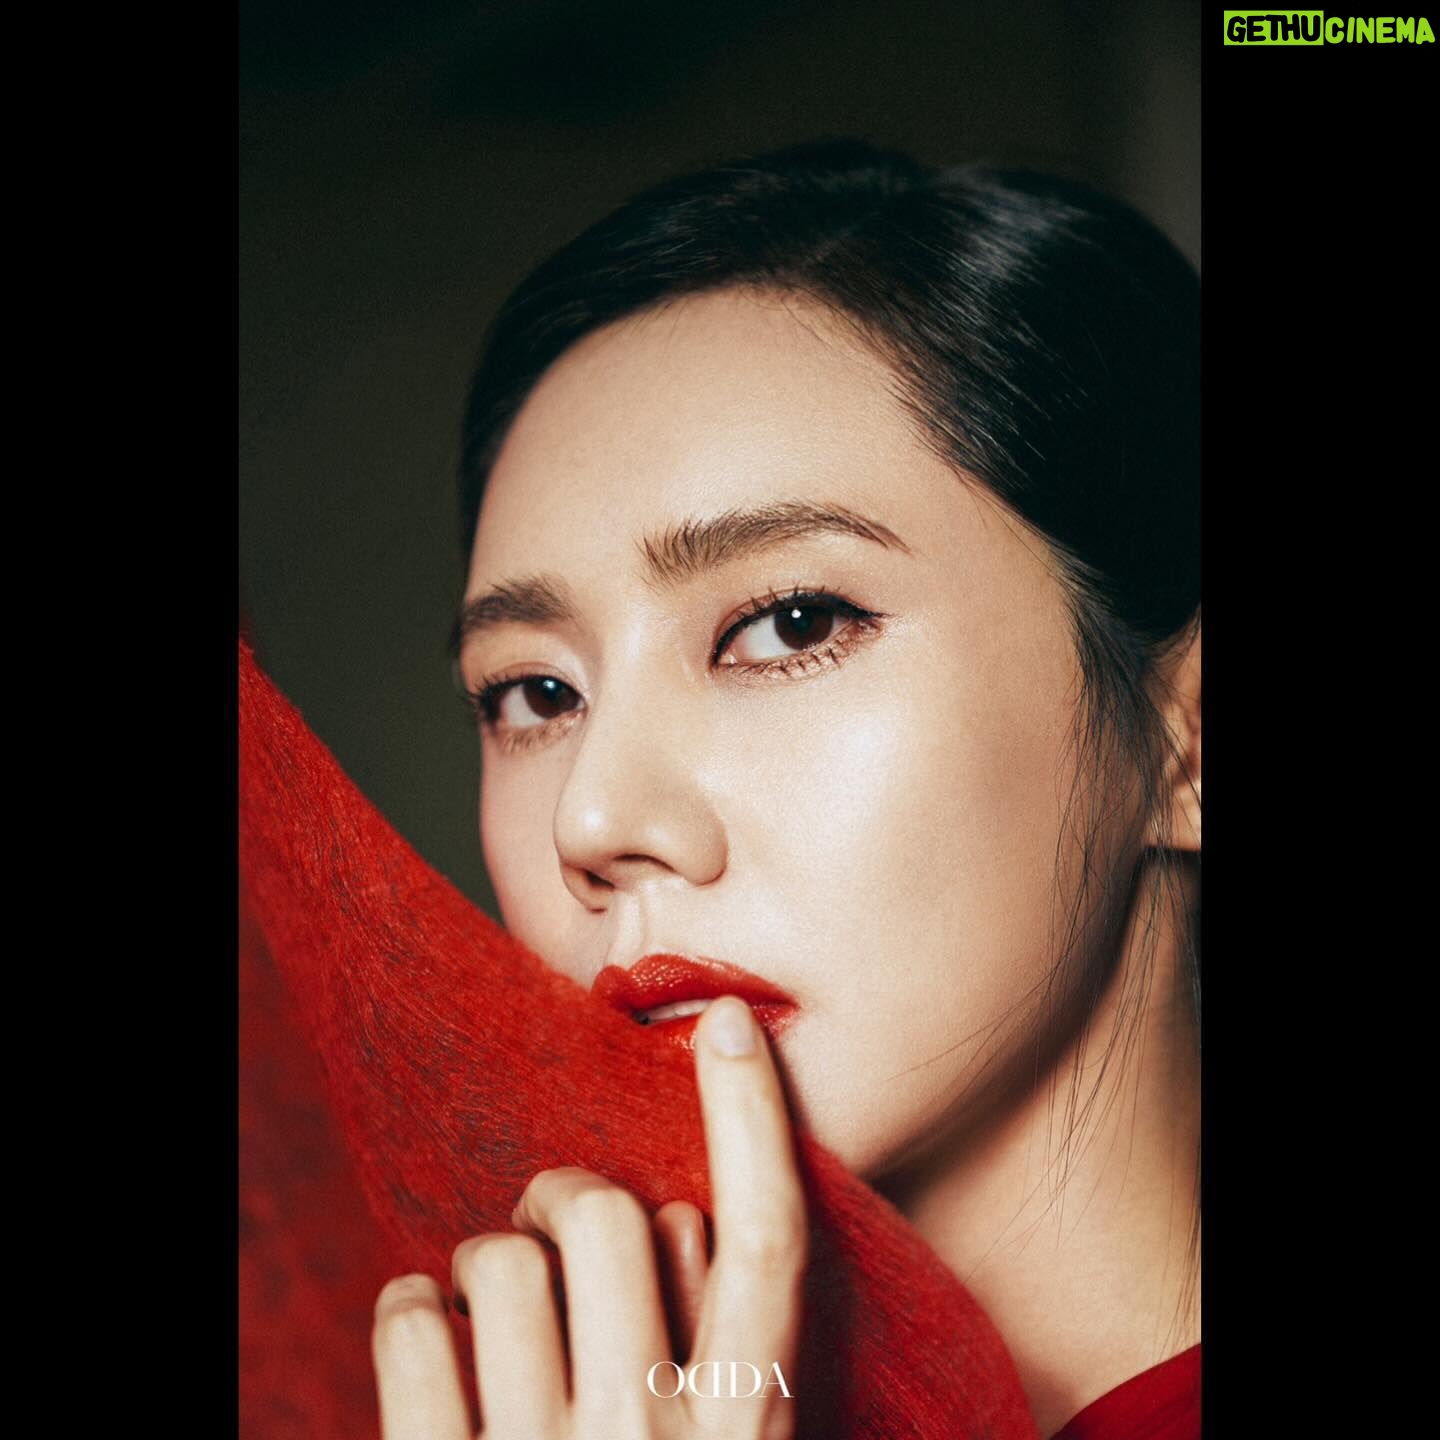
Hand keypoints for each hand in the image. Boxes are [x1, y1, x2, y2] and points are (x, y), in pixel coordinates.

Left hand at [371, 995, 808, 1438]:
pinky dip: (409, 1306)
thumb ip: (716, 1346)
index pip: (766, 1241)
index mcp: (745, 1430)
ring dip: (488, 1258)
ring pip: (502, 1265)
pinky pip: (412, 1330)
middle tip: (543, 1217)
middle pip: (608, 1220)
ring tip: (487, 1299)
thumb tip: (676, 1212)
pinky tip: (427, 1324)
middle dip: (562, 1193)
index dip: (752, 1117)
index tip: (729, 1020)